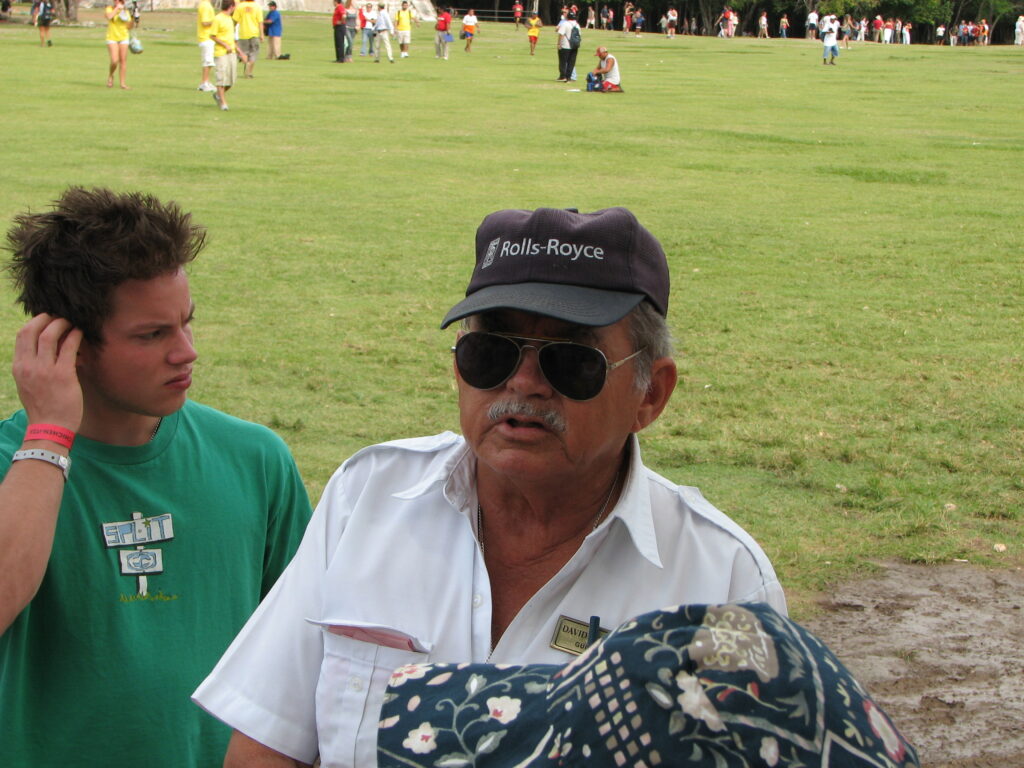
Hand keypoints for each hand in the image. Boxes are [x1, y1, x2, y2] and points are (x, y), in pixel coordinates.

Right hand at [12, 315, 83, 432]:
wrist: (49, 428)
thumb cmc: (43, 407)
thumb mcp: (28, 385)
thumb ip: (32, 367)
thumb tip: (44, 350)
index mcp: (19, 367)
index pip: (22, 335)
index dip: (35, 322)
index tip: (47, 319)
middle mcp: (28, 366)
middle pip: (32, 330)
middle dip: (47, 318)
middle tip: (60, 316)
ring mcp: (44, 370)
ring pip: (50, 334)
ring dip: (62, 323)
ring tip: (72, 322)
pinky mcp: (63, 375)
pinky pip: (69, 347)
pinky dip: (75, 336)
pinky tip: (81, 334)